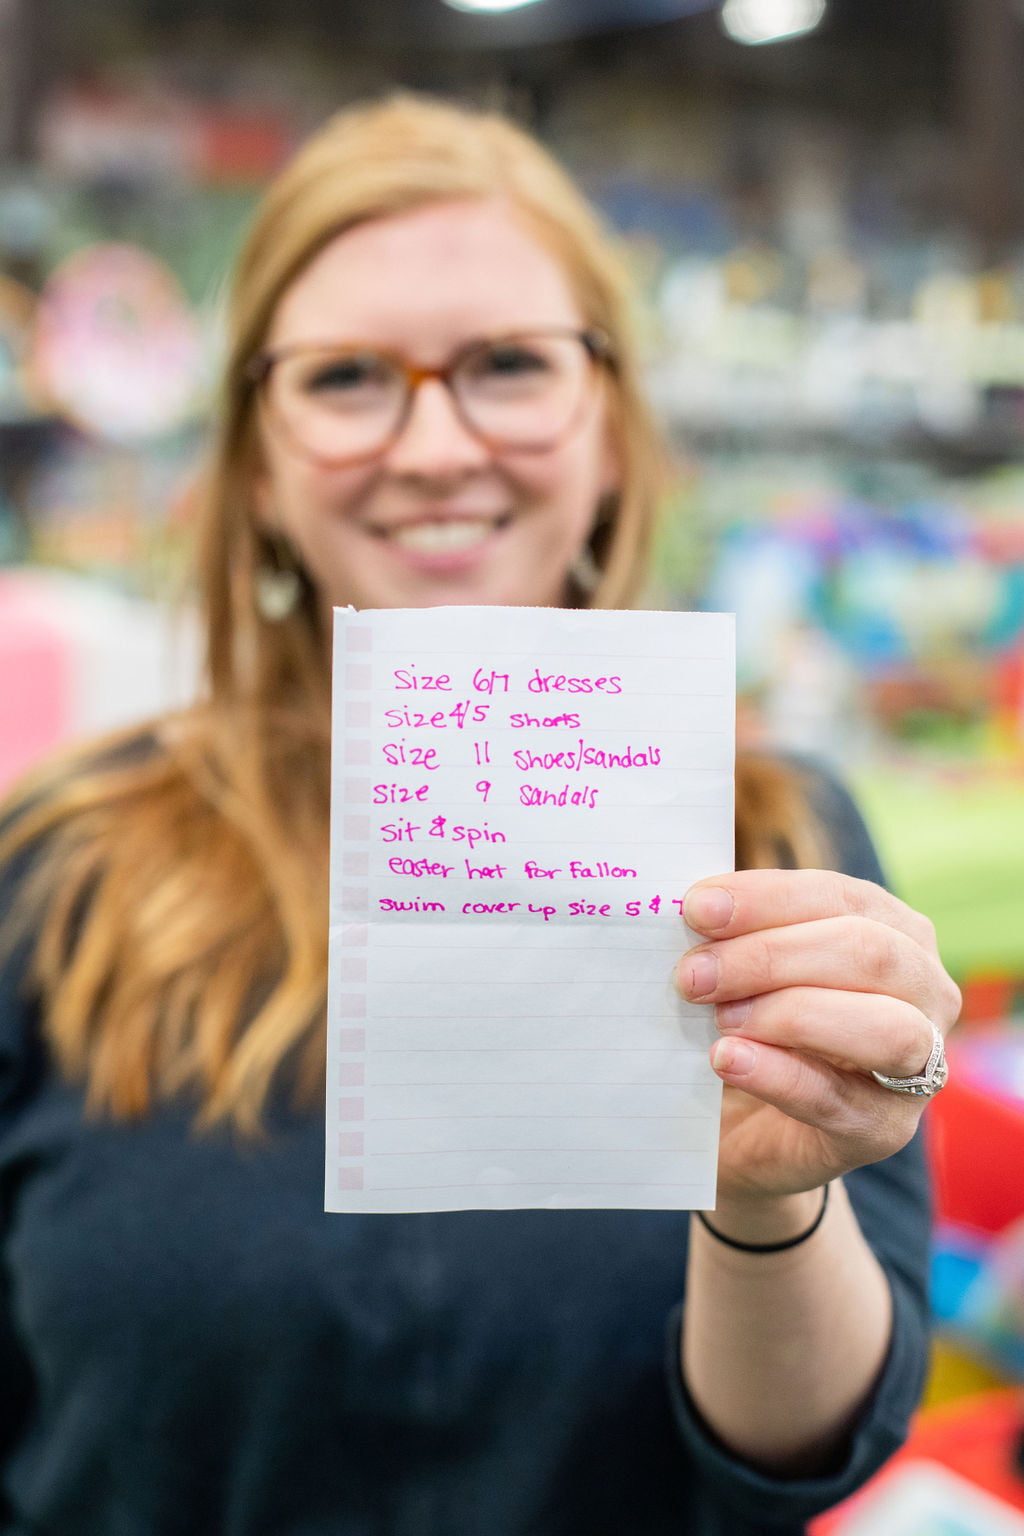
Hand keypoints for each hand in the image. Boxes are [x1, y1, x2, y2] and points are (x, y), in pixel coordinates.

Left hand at [676, 869, 960, 1206]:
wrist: (748, 1124)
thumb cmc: (754, 1022)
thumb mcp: (751, 969)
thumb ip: (737, 935)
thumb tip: (697, 909)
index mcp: (896, 930)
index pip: (841, 898)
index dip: (768, 899)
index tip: (698, 908)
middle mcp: (926, 991)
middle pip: (868, 953)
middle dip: (770, 956)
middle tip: (694, 975)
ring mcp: (919, 1066)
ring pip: (883, 1028)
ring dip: (789, 1015)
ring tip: (720, 1019)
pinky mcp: (884, 1129)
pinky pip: (839, 1100)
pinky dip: (777, 1075)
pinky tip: (727, 1059)